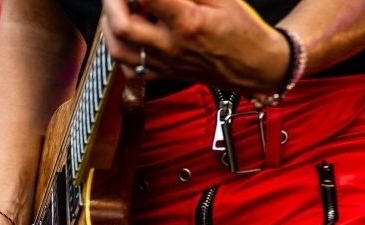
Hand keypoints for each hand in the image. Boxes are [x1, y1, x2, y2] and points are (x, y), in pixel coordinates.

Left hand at [100, 0, 288, 94]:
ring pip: (119, 50)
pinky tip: (124, 33)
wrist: (255, 67)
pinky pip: (130, 69)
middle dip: (111, 2)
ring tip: (115, 6)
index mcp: (188, 23)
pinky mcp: (165, 76)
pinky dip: (119, 49)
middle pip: (123, 26)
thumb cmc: (242, 28)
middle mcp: (172, 47)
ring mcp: (166, 65)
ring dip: (109, 25)